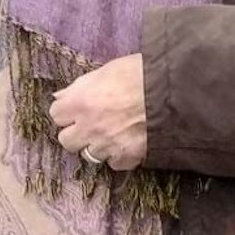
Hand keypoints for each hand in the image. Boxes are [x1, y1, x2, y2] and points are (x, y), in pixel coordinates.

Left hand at [50, 53, 146, 170]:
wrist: (177, 93)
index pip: (56, 115)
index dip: (67, 111)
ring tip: (111, 133)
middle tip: (90, 124)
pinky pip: (114, 163)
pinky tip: (126, 143)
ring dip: (96, 144)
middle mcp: (90, 127)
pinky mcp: (128, 157)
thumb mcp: (107, 70)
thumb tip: (61, 96)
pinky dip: (117, 155)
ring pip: (89, 154)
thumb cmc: (142, 74)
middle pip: (66, 140)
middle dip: (76, 132)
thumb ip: (80, 86)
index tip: (77, 107)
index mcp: (80, 102)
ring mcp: (108, 145)